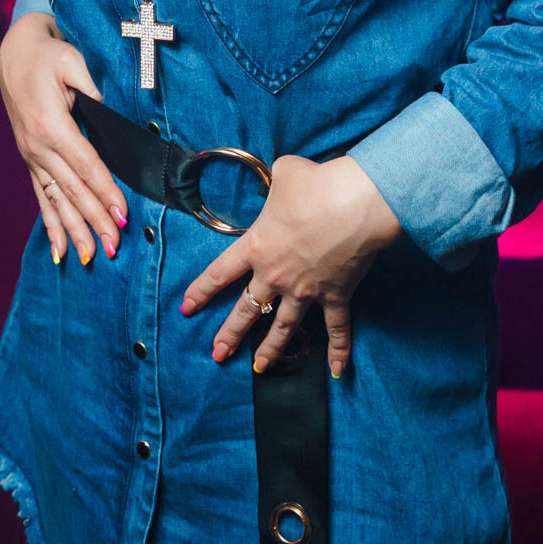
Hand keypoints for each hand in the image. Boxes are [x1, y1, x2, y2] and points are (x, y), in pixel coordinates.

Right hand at [0, 12, 127, 265]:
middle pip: (73, 190)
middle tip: (115, 246)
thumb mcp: (72, 62)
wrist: (15, 55)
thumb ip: (91, 89)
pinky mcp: (31, 159)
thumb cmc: (48, 56)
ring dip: (75, 230)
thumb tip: (108, 117)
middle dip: (95, 220)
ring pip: (57, 200)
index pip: (85, 165)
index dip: (105, 191)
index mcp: (51, 124)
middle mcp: (37, 147)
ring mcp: (32, 156)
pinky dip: (51, 225)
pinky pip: (42, 197)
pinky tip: (59, 250)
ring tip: (91, 257)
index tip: (122, 214)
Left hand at [179, 155, 401, 378]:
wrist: (355, 203)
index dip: (201, 291)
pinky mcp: (336, 295)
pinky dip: (339, 350)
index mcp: (257, 246)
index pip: (220, 273)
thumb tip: (281, 177)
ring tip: (258, 368)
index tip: (187, 308)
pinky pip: (337, 328)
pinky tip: (338, 371)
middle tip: (217, 354)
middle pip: (246, 310)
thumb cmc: (316, 185)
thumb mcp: (286, 172)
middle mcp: (276, 275)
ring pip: (283, 327)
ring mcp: (306, 290)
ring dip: (270, 350)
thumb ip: (276, 181)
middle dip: (229, 334)